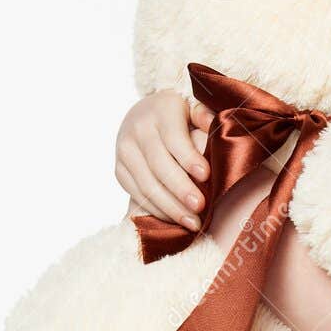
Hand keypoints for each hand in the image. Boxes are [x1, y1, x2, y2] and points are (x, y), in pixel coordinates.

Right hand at [115, 90, 213, 230]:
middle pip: (159, 165)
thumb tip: (211, 123)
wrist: (144, 116)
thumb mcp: (194, 108)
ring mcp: (125, 151)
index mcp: (161, 111)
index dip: (188, 157)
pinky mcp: (119, 170)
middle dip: (180, 189)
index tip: (205, 175)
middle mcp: (138, 129)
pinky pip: (137, 194)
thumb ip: (204, 115)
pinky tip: (176, 219)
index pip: (174, 137)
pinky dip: (158, 210)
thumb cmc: (180, 117)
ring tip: (193, 222)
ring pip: (147, 184)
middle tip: (200, 206)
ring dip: (171, 207)